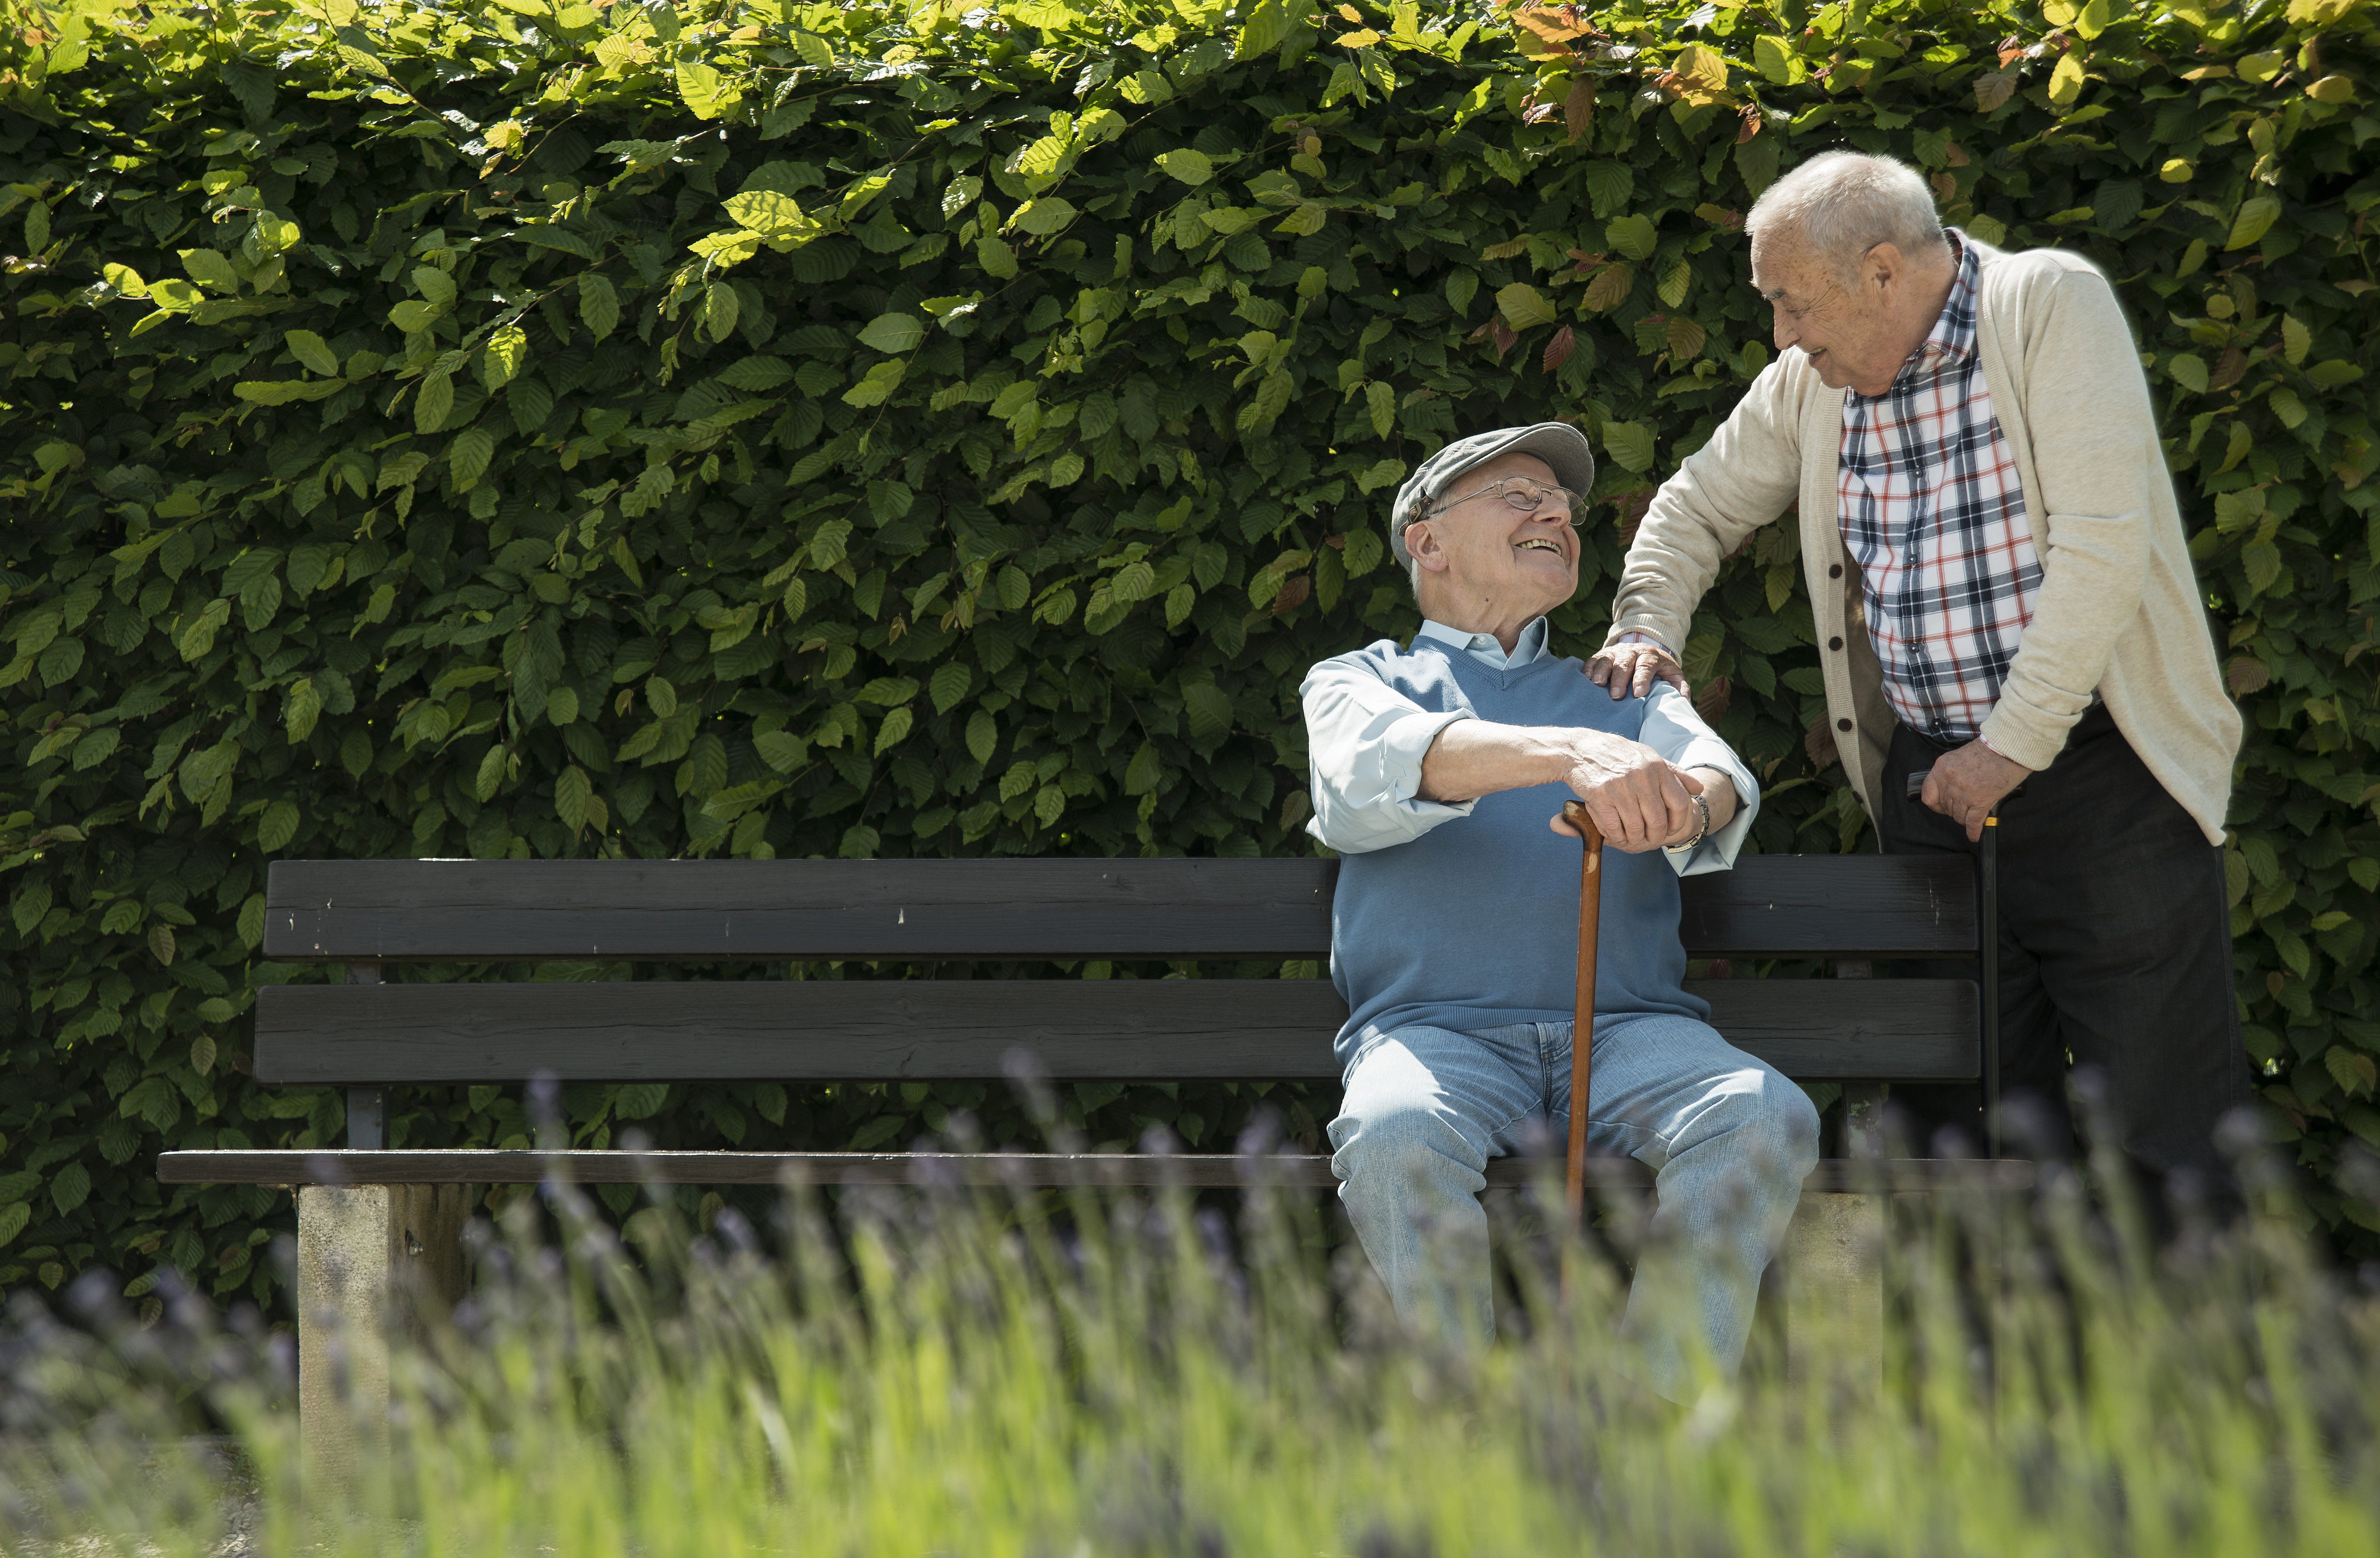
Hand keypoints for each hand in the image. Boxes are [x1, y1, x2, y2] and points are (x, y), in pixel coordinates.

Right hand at [1545, 731, 1694, 853]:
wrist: (1577, 750)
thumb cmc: (1616, 754)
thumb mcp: (1647, 756)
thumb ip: (1674, 772)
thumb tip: (1699, 788)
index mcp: (1656, 766)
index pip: (1679, 803)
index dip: (1677, 823)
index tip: (1670, 830)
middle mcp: (1641, 776)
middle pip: (1658, 821)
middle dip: (1654, 837)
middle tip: (1648, 840)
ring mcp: (1620, 786)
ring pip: (1635, 828)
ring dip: (1633, 840)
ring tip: (1630, 839)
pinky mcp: (1599, 795)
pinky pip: (1613, 827)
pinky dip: (1615, 836)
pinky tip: (1614, 834)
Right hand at [1584, 641, 1687, 700]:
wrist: (1643, 652)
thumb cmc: (1658, 670)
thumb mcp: (1673, 675)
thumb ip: (1679, 687)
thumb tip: (1683, 700)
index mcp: (1651, 655)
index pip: (1646, 665)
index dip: (1642, 679)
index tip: (1639, 694)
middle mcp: (1632, 651)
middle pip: (1625, 662)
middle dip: (1620, 678)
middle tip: (1616, 695)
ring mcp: (1615, 652)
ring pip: (1607, 659)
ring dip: (1601, 672)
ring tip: (1597, 685)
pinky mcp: (1602, 655)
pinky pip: (1593, 660)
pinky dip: (1588, 669)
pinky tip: (1586, 679)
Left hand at [1920, 739, 2030, 842]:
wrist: (2008, 749)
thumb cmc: (1989, 750)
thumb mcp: (1960, 757)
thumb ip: (1951, 773)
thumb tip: (1948, 790)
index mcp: (1941, 768)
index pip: (1928, 795)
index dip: (1936, 804)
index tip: (1942, 806)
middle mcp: (1949, 781)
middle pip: (1945, 807)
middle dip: (1953, 810)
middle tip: (1964, 807)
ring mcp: (1963, 793)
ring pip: (1958, 816)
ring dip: (1964, 818)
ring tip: (1972, 814)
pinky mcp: (1980, 802)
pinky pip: (1972, 823)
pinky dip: (1973, 831)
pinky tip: (1974, 835)